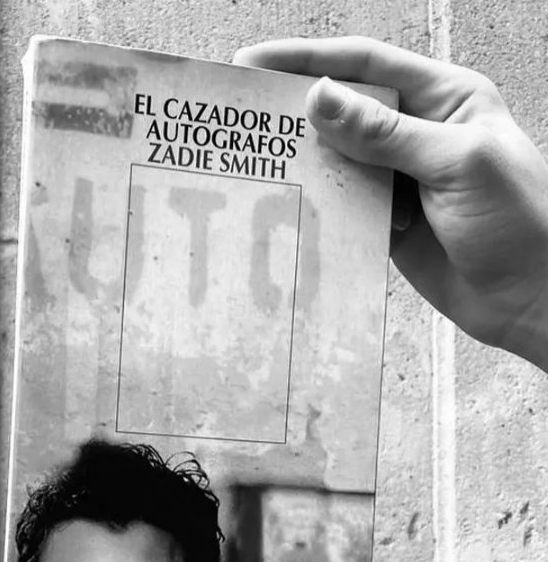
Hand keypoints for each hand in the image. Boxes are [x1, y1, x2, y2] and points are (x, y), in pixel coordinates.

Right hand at [234, 37, 547, 371]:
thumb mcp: (455, 164)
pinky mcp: (387, 222)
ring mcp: (400, 179)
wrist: (530, 297)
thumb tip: (319, 98)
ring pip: (338, 160)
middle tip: (245, 115)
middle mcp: (418, 132)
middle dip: (297, 111)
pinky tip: (289, 204)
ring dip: (303, 163)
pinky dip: (318, 206)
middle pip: (345, 110)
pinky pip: (343, 207)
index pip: (366, 66)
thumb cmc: (517, 221)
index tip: (255, 63)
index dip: (309, 60)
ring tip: (257, 161)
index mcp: (445, 98)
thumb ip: (385, 134)